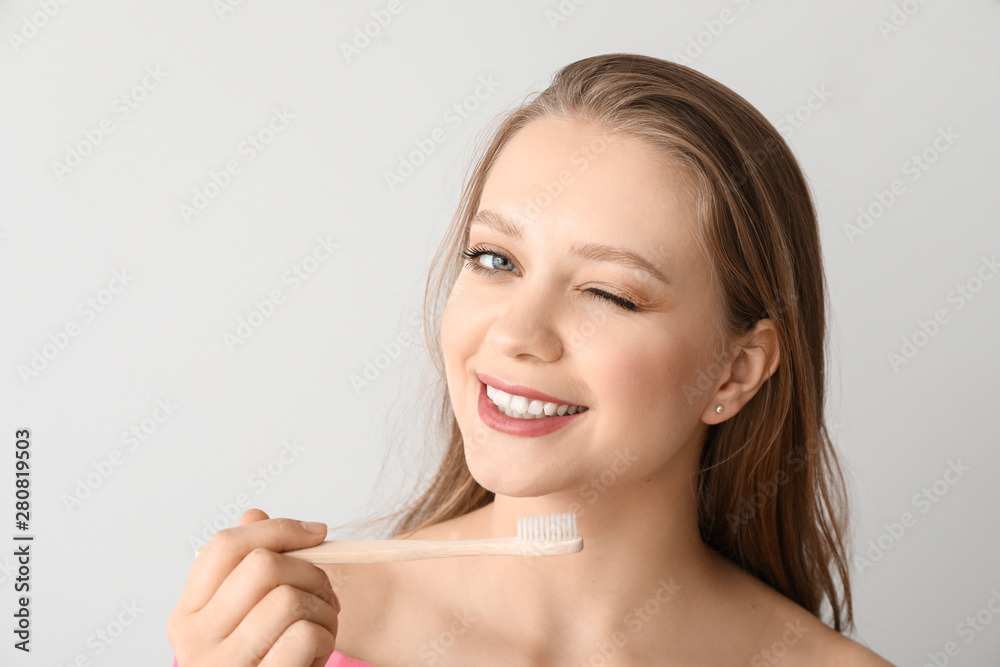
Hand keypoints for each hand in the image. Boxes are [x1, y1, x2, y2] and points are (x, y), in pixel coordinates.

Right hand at [167, 509, 339, 666]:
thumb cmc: (261, 665)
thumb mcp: (247, 619)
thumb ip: (246, 570)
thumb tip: (255, 514)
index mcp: (186, 615)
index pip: (225, 545)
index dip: (278, 529)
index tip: (318, 533)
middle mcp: (195, 641)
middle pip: (263, 565)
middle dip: (311, 571)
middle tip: (324, 594)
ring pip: (289, 598)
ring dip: (324, 609)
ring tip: (322, 628)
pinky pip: (305, 635)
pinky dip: (325, 638)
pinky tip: (317, 653)